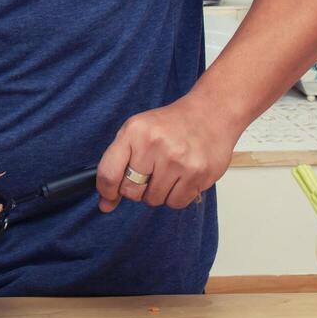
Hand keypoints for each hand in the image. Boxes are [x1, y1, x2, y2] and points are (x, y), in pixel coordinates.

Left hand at [94, 99, 241, 211]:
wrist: (210, 113)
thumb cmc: (170, 125)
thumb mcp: (136, 131)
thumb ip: (117, 164)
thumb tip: (106, 204)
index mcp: (134, 131)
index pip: (108, 173)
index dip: (106, 191)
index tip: (108, 196)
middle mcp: (154, 144)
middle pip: (131, 191)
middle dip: (136, 190)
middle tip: (148, 175)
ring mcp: (178, 160)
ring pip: (154, 200)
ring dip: (158, 193)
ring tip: (168, 172)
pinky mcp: (198, 173)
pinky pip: (176, 203)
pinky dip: (176, 196)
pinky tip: (181, 178)